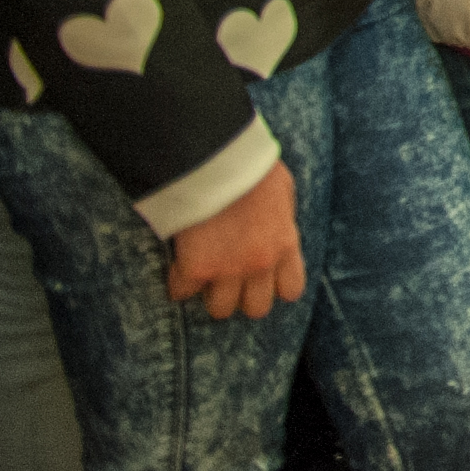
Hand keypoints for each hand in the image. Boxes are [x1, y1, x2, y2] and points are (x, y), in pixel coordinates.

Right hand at [169, 158, 304, 320]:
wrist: (218, 161)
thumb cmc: (251, 169)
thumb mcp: (283, 192)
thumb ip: (282, 220)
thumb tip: (279, 228)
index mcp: (285, 245)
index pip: (291, 290)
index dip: (275, 287)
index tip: (261, 278)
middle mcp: (260, 264)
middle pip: (256, 308)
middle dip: (242, 296)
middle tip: (229, 280)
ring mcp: (228, 270)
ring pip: (221, 309)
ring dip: (211, 295)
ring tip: (204, 278)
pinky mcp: (196, 269)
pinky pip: (182, 293)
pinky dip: (178, 284)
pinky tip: (178, 268)